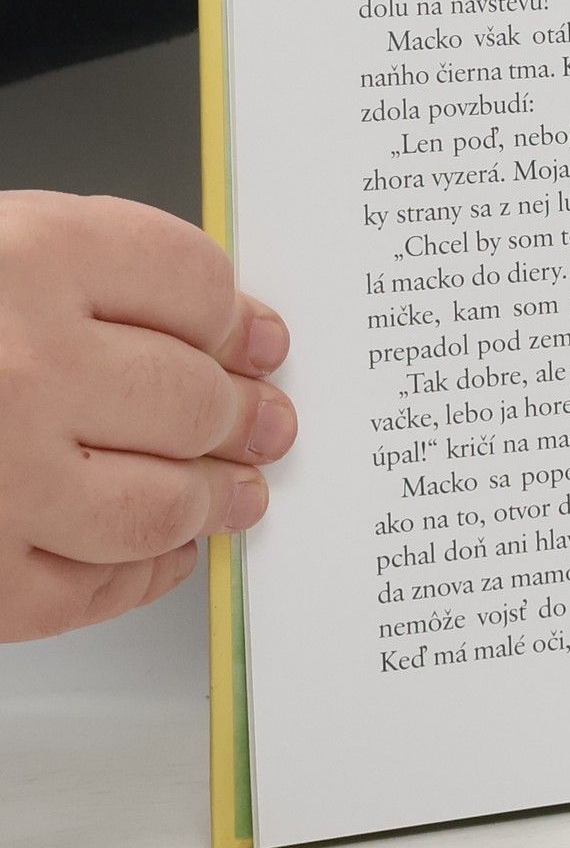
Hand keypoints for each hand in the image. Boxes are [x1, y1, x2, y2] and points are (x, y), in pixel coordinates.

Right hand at [0, 192, 295, 641]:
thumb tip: (226, 331)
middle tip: (267, 422)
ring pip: (163, 501)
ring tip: (239, 491)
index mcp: (22, 258)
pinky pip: (94, 589)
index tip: (257, 340)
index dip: (238, 320)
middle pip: (194, 398)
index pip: (195, 285)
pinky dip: (146, 574)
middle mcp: (19, 366)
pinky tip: (162, 553)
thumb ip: (88, 271)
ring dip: (217, 499)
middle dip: (245, 414)